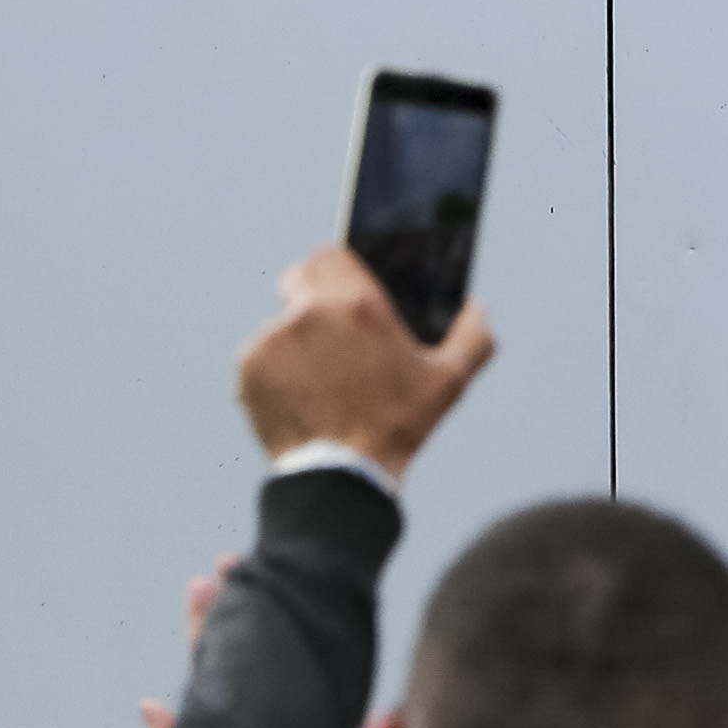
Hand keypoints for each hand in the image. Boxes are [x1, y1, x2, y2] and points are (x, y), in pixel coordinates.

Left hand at [234, 246, 492, 479]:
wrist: (343, 474)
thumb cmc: (398, 426)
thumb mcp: (448, 383)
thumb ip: (474, 337)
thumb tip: (478, 307)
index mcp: (357, 302)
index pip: (330, 253)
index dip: (335, 269)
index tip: (341, 290)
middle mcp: (310, 311)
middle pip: (298, 279)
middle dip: (310, 297)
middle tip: (329, 332)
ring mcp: (273, 338)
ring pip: (279, 322)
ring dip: (294, 340)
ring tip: (318, 380)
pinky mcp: (249, 367)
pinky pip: (257, 356)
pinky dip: (272, 370)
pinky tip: (297, 396)